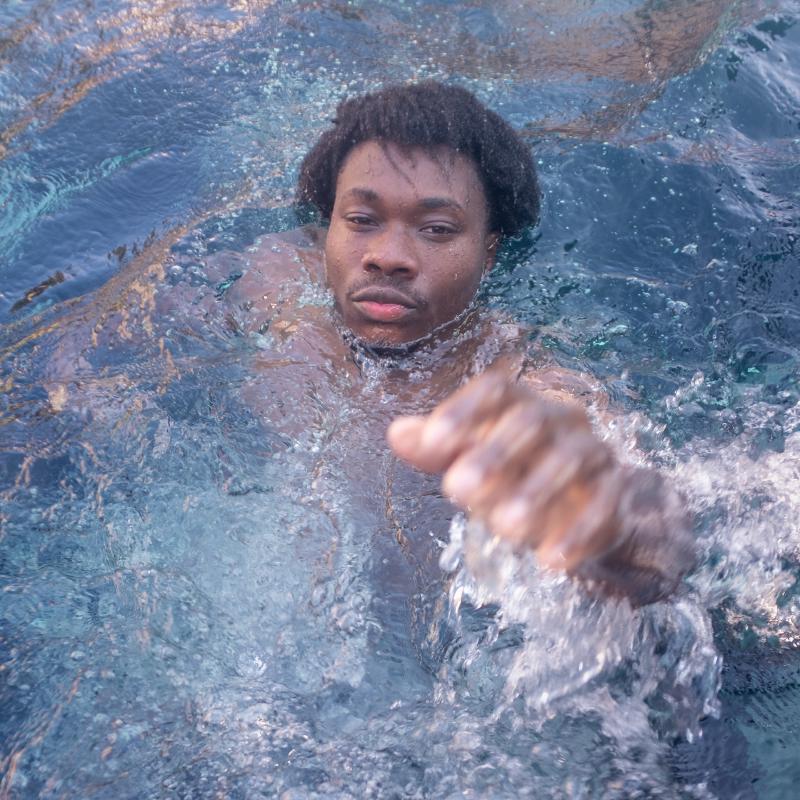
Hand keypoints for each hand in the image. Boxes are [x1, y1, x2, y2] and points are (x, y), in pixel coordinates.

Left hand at [388, 369, 693, 601]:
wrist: (578, 502)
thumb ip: (435, 447)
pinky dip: (580, 533)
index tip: (431, 443)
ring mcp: (593, 452)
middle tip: (456, 490)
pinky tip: (550, 560)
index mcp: (521, 403)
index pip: (496, 390)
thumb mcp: (469, 459)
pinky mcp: (616, 491)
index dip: (464, 411)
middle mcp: (561, 418)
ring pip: (572, 460)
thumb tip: (396, 433)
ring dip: (537, 493)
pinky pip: (606, 506)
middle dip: (495, 454)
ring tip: (503, 528)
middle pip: (532, 421)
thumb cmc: (512, 472)